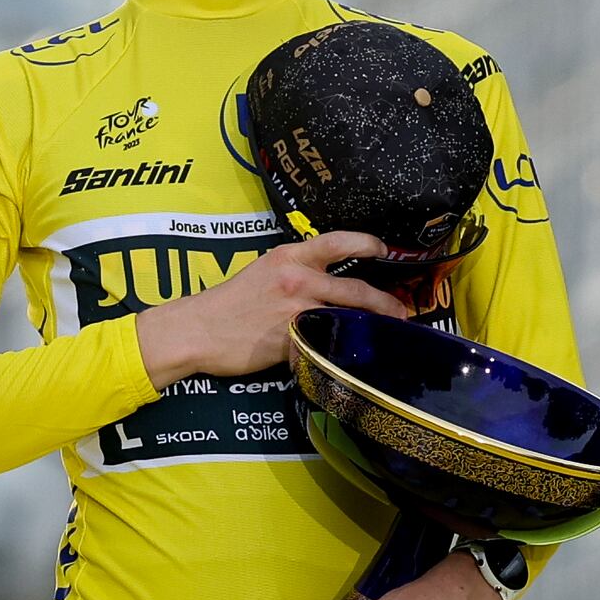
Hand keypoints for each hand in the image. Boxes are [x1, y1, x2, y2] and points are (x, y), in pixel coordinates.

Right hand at [135, 231, 415, 384]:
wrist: (197, 329)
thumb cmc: (228, 302)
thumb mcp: (263, 271)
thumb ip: (295, 272)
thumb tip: (325, 282)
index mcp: (289, 255)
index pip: (338, 242)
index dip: (366, 244)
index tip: (384, 250)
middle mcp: (297, 278)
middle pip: (355, 289)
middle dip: (385, 303)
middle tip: (401, 312)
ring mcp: (296, 311)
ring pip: (347, 318)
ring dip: (372, 328)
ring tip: (388, 334)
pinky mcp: (291, 341)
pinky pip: (326, 345)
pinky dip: (342, 351)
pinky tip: (355, 357)